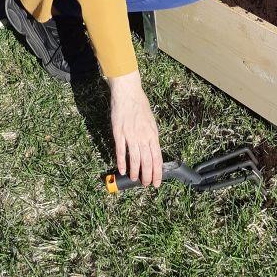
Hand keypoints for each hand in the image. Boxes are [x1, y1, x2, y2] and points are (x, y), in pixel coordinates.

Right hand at [109, 71, 162, 186]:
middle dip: (147, 176)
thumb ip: (151, 136)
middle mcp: (143, 136)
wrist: (128, 92)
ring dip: (135, 172)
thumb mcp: (151, 121)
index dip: (157, 172)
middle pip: (147, 161)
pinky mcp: (119, 133)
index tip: (157, 182)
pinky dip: (121, 162)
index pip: (157, 158)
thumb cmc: (140, 105)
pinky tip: (122, 170)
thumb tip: (153, 151)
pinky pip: (121, 151)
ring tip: (135, 179)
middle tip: (146, 184)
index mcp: (153, 134)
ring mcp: (130, 135)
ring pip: (134, 159)